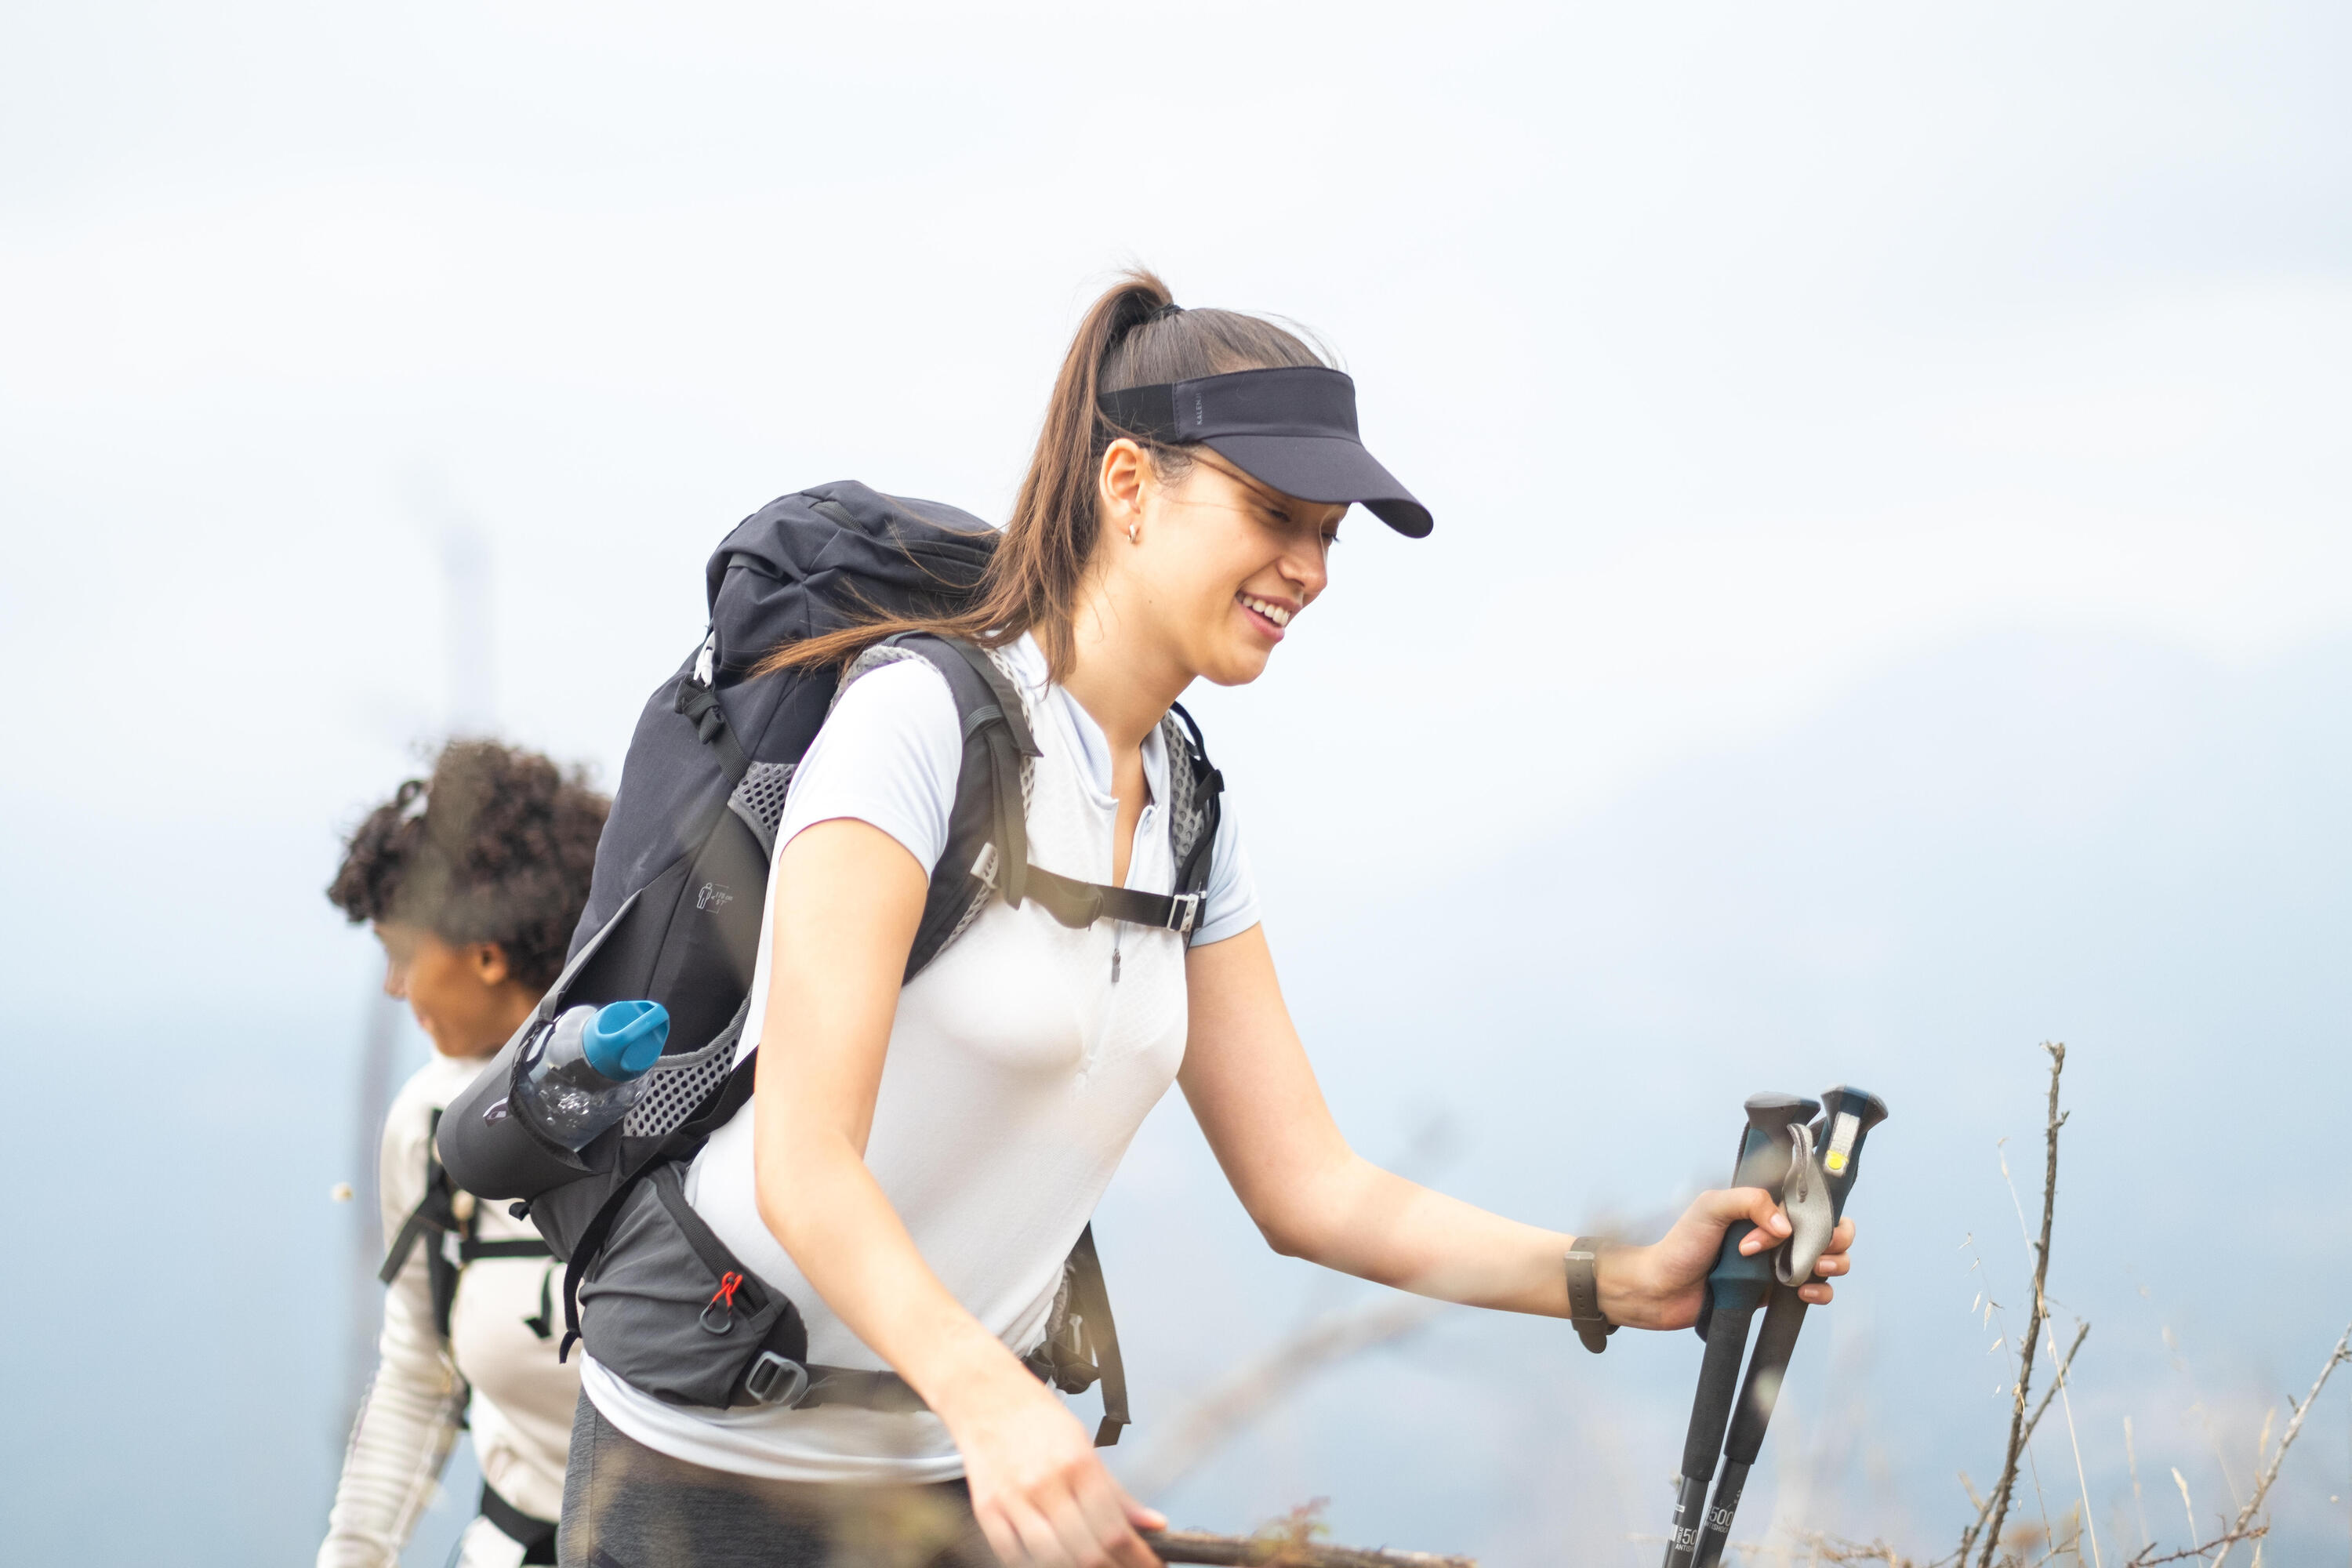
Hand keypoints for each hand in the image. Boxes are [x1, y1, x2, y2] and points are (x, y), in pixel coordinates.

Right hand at [942, 1365, 1166, 1567]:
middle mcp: (1046, 1483)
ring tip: (1095, 1566)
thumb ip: (1116, 1492)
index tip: (1150, 1566)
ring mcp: (1013, 1499)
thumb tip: (1153, 1524)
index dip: (1138, 1557)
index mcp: (1078, 1463)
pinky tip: (1054, 1561)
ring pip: (1052, 1560)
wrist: (985, 1396)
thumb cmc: (1037, 1418)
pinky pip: (1013, 1556)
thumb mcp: (1084, 1445)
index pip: (1115, 1529)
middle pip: (1087, 1551)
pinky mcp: (987, 1510)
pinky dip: (1036, 1566)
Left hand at [1594, 1188, 1856, 1330]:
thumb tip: (1787, 1225)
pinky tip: (1805, 1293)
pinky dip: (1821, 1292)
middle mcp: (1775, 1234)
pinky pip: (1815, 1291)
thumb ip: (1748, 1202)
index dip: (1817, 1211)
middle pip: (1828, 1231)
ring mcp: (1779, 1264)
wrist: (1661, 1290)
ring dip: (1835, 1263)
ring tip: (1815, 1268)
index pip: (1808, 1203)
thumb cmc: (1681, 1245)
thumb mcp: (1710, 1208)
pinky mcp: (1777, 1294)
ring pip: (1829, 1260)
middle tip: (1818, 1249)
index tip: (1809, 1221)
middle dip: (1836, 1238)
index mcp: (1762, 1209)